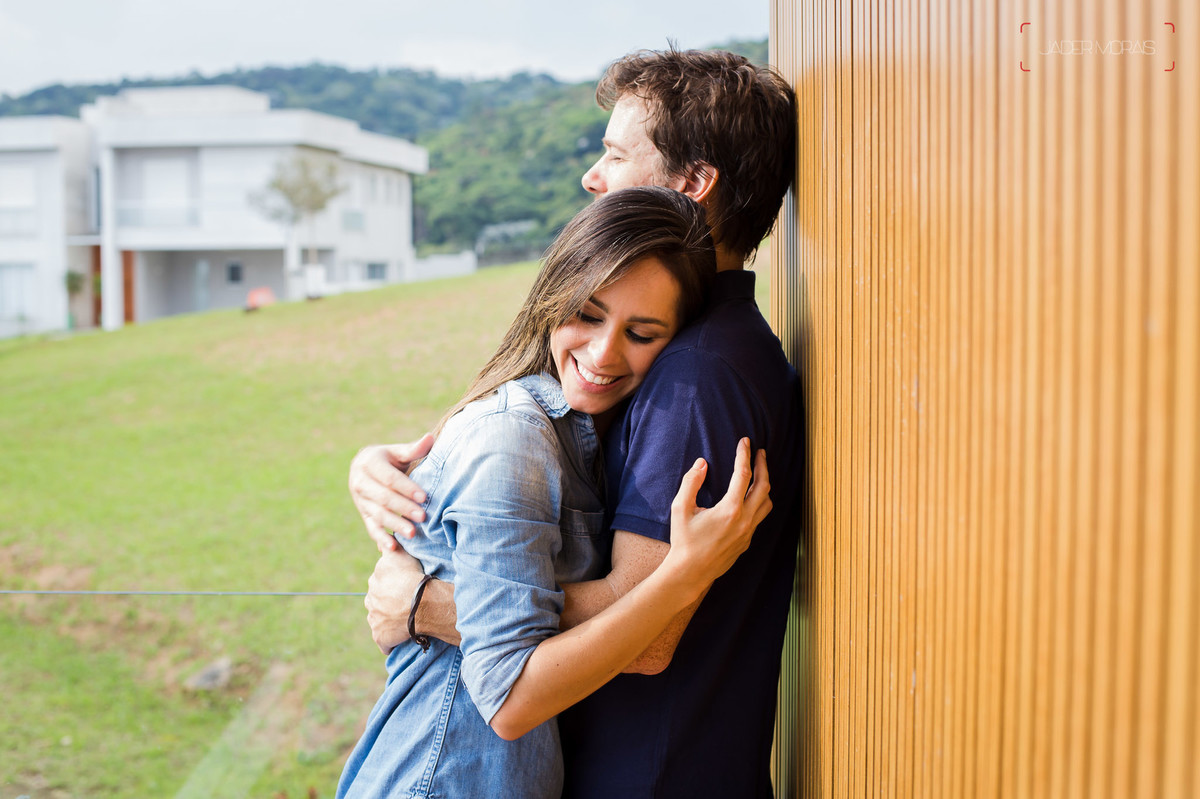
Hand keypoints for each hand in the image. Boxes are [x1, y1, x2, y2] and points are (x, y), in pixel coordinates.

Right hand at [349, 434, 434, 549]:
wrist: (369, 467)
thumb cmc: (391, 458)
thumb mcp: (399, 451)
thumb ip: (414, 449)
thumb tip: (430, 439)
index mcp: (369, 462)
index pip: (389, 478)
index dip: (407, 488)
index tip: (424, 497)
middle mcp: (359, 481)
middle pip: (383, 498)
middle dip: (403, 508)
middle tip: (423, 517)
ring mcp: (360, 500)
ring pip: (377, 514)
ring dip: (394, 524)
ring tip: (413, 533)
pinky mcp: (363, 514)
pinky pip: (371, 528)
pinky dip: (380, 538)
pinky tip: (392, 548)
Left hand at [365, 547, 427, 654]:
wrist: (421, 603)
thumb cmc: (412, 577)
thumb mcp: (399, 555)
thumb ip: (388, 547)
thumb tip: (381, 544)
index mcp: (374, 580)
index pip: (380, 582)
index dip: (393, 585)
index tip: (403, 587)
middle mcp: (370, 599)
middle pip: (377, 601)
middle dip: (388, 603)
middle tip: (405, 604)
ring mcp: (374, 619)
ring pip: (379, 620)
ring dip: (388, 621)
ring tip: (404, 620)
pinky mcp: (380, 637)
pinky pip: (384, 642)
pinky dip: (390, 642)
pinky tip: (399, 640)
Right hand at [665, 438, 770, 587]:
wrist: (691, 572)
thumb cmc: (683, 540)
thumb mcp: (680, 508)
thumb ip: (691, 482)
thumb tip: (702, 463)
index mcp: (729, 509)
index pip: (743, 474)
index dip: (744, 455)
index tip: (745, 441)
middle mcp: (744, 520)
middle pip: (763, 486)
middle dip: (763, 466)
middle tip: (760, 452)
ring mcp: (748, 532)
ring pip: (767, 503)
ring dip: (765, 485)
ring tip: (759, 473)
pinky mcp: (747, 541)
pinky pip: (760, 517)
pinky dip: (759, 502)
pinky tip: (751, 498)